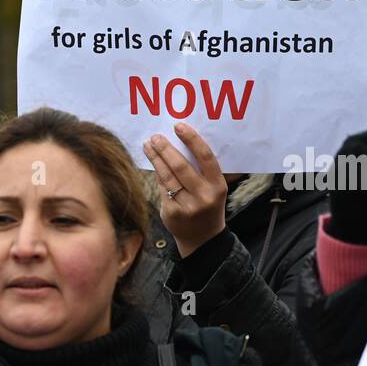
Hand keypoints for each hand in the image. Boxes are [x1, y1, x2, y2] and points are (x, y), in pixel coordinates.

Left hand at [143, 123, 227, 256]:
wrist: (202, 239)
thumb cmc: (206, 206)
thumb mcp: (212, 189)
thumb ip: (201, 170)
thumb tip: (178, 143)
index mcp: (218, 186)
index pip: (205, 157)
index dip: (191, 139)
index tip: (178, 126)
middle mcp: (204, 196)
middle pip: (181, 166)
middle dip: (166, 149)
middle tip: (155, 136)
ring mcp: (187, 206)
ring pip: (167, 177)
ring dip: (156, 158)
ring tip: (148, 146)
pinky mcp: (171, 213)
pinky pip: (161, 188)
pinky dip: (156, 175)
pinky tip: (152, 164)